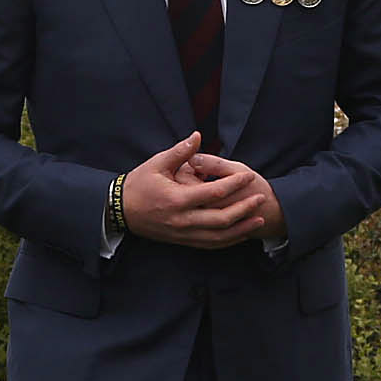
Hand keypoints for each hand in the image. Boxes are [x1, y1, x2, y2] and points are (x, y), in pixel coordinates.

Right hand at [122, 136, 285, 248]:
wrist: (120, 211)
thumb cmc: (138, 184)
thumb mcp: (156, 164)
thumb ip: (180, 151)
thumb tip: (198, 136)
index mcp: (176, 199)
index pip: (213, 193)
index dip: (234, 184)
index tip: (248, 176)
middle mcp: (182, 220)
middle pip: (221, 219)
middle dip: (244, 209)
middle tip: (260, 199)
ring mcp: (183, 233)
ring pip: (218, 237)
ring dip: (241, 229)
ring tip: (258, 219)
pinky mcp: (182, 241)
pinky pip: (210, 244)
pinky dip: (228, 240)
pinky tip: (241, 233)